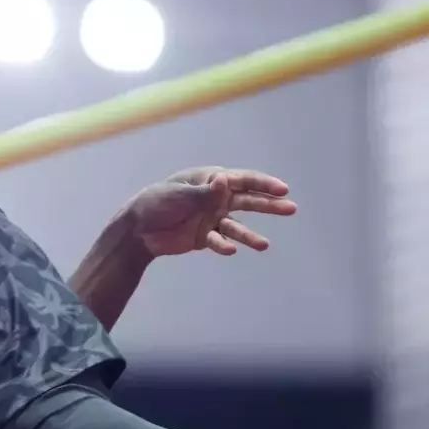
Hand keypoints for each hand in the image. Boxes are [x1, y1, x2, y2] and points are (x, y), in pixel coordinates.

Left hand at [126, 167, 296, 258]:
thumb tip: (225, 179)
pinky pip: (219, 240)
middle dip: (269, 204)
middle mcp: (215, 198)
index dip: (263, 184)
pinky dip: (224, 245)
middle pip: (247, 201)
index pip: (242, 180)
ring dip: (250, 235)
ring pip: (237, 225)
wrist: (136, 229)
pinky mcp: (204, 236)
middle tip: (291, 208)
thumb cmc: (155, 203)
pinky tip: (231, 250)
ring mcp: (211, 217)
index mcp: (209, 180)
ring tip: (264, 245)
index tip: (283, 190)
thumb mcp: (179, 196)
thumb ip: (204, 192)